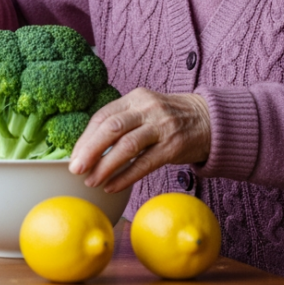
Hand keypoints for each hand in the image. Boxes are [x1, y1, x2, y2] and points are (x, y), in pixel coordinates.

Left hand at [68, 89, 211, 192]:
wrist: (209, 119)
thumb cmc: (169, 118)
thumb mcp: (145, 109)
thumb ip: (122, 121)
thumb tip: (88, 148)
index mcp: (135, 98)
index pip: (103, 116)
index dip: (86, 138)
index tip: (74, 156)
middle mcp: (148, 108)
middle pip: (111, 128)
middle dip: (90, 150)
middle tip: (75, 169)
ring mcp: (162, 127)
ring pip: (127, 146)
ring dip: (105, 166)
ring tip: (91, 181)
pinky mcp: (173, 146)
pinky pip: (144, 164)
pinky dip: (125, 177)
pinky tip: (112, 186)